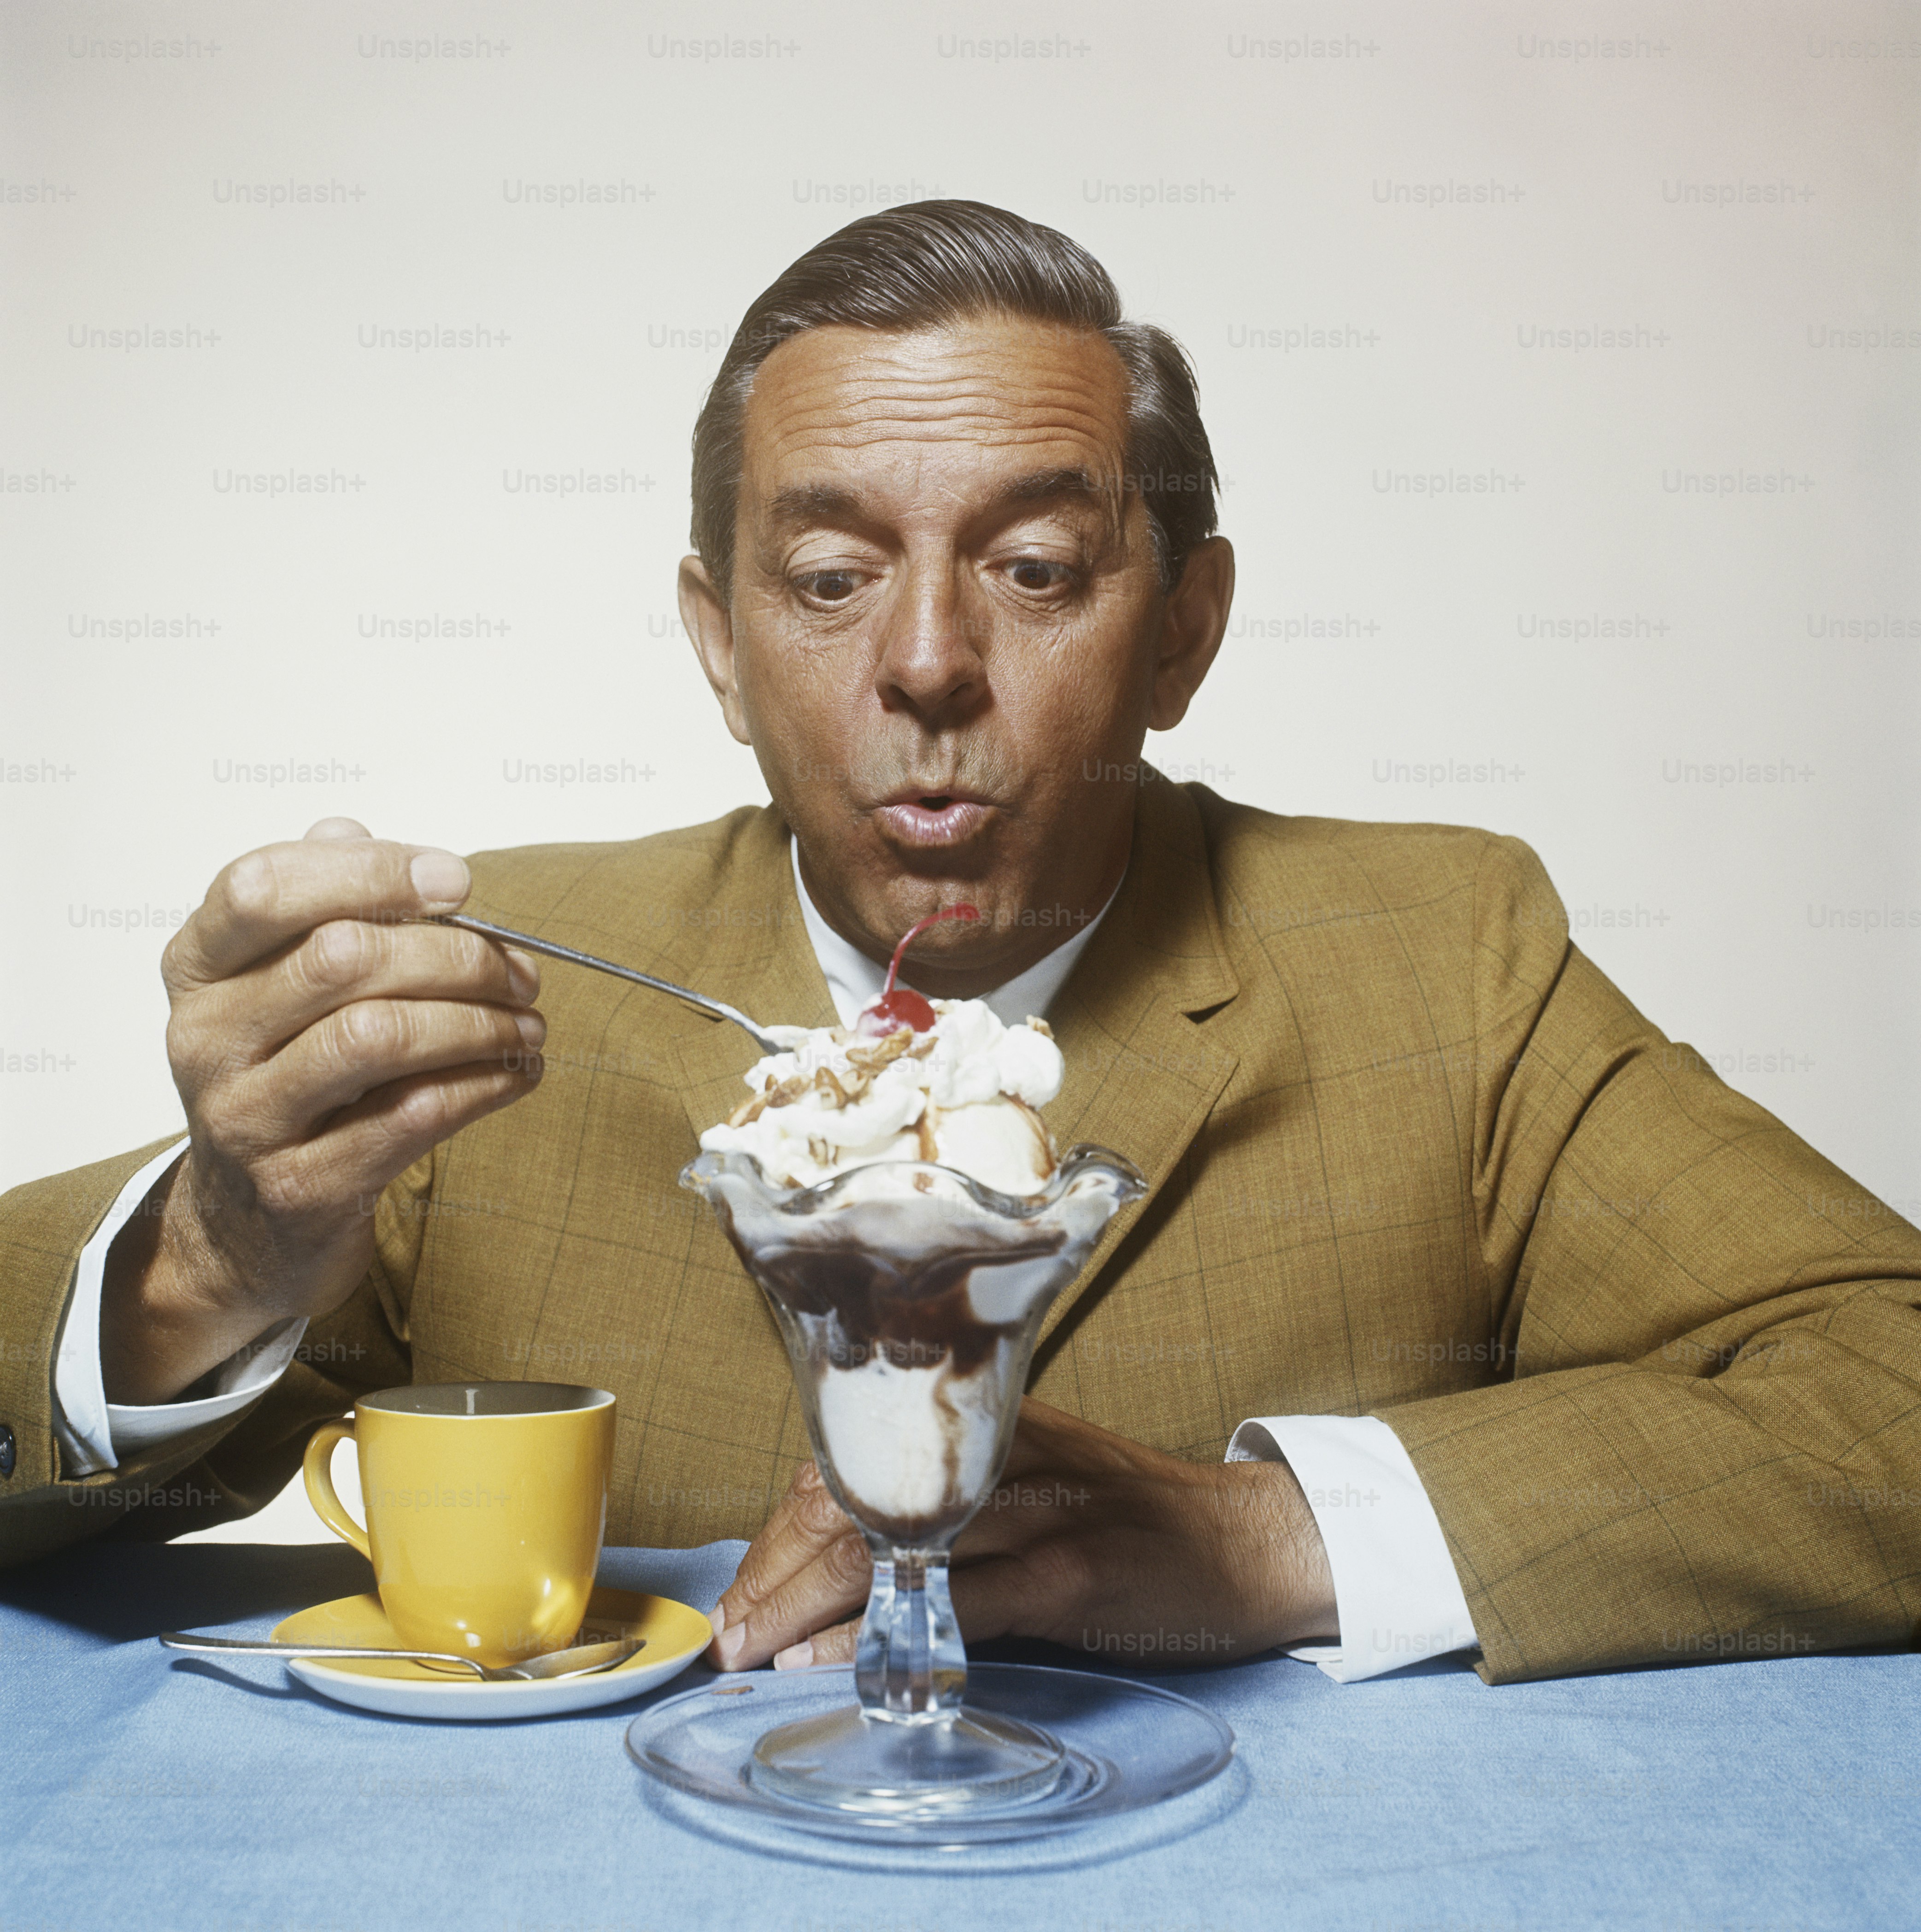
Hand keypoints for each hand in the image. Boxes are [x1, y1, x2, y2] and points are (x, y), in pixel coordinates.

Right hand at [100, 818, 544, 1403]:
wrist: (248, 1228)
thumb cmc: (288, 1081)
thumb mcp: (282, 987)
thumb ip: (317, 905)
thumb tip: (351, 830)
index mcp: (198, 968)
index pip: (265, 887)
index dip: (371, 870)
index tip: (457, 881)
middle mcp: (206, 1038)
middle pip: (343, 957)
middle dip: (456, 955)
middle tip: (522, 972)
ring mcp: (245, 1117)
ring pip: (379, 1035)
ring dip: (479, 1023)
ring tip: (528, 1025)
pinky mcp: (300, 1187)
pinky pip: (412, 1115)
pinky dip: (483, 1085)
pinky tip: (516, 1074)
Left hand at [706, 1397, 1338, 1670]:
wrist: (1244, 1539)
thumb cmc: (1125, 1518)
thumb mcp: (1027, 1481)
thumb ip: (945, 1499)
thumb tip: (831, 1546)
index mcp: (981, 1425)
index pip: (851, 1463)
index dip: (780, 1526)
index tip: (740, 1586)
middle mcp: (1000, 1451)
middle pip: (854, 1500)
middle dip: (775, 1570)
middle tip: (728, 1632)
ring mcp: (1039, 1507)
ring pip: (892, 1545)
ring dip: (807, 1604)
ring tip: (754, 1650)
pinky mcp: (1075, 1569)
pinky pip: (957, 1600)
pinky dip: (885, 1632)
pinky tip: (833, 1662)